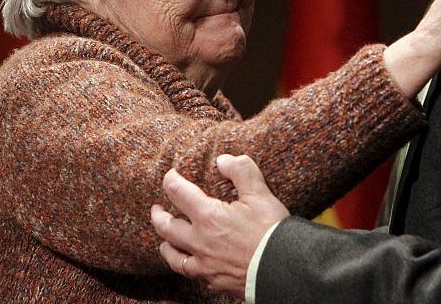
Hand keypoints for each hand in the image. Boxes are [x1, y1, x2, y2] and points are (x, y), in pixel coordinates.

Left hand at [151, 154, 289, 297]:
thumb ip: (241, 171)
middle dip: (158, 216)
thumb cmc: (271, 231)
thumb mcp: (260, 193)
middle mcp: (200, 242)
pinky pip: (191, 273)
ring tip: (163, 241)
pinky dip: (185, 265)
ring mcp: (205, 265)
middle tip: (156, 209)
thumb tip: (223, 160)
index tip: (170, 175)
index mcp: (208, 217)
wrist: (284, 270)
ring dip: (166, 245)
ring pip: (174, 256)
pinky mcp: (214, 282)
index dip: (171, 181)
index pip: (178, 193)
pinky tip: (190, 263)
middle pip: (167, 228)